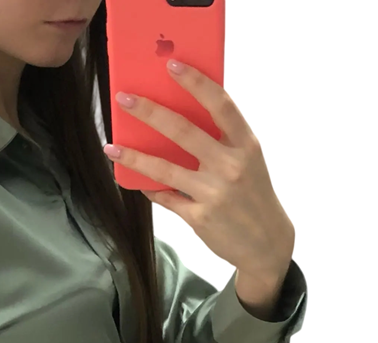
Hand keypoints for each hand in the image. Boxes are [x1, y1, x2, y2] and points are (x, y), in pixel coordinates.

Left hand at [104, 59, 294, 279]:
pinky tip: (132, 180)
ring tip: (112, 146)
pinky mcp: (199, 217)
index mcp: (245, 145)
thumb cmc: (253, 195)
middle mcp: (230, 166)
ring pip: (164, 169)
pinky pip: (165, 197)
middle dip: (150, 112)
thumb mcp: (248, 162)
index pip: (220, 105)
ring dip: (134, 156)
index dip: (196, 82)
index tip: (171, 65)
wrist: (266, 242)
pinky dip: (148, 187)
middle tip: (124, 99)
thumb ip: (221, 141)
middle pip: (184, 130)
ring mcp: (214, 193)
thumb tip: (177, 121)